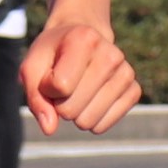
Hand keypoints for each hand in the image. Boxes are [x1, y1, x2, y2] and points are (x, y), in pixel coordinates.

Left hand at [20, 15, 140, 135]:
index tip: (50, 74)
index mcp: (84, 39)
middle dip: (59, 104)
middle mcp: (111, 55)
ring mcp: (126, 74)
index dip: (46, 88)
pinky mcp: (135, 91)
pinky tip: (90, 102)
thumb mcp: (32, 68)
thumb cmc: (53, 55)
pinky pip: (103, 125)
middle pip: (71, 108)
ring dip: (75, 113)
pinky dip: (91, 120)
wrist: (83, 40)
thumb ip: (35, 98)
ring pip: (87, 121)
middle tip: (64, 86)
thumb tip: (50, 129)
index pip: (60, 86)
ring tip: (77, 92)